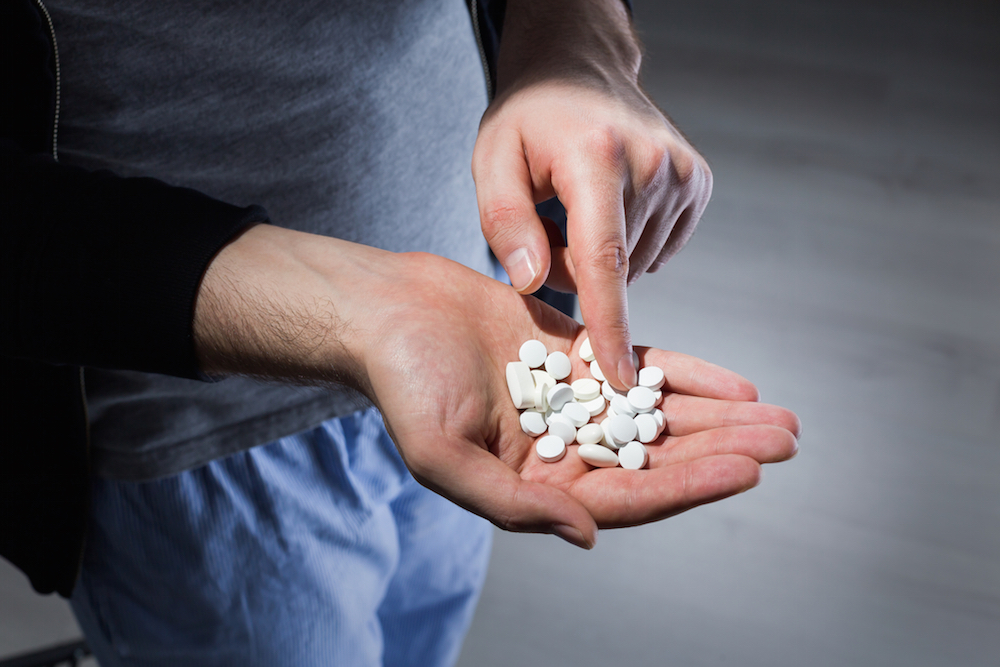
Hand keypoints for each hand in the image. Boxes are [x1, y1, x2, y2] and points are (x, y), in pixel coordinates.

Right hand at [195, 226, 798, 547]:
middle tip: (787, 441)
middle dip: (723, 450)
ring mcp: (575, 403)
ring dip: (719, 417)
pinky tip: (733, 383)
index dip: (686, 485)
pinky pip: (642, 368)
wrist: (390, 313)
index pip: (626, 494)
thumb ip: (514, 504)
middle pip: (658, 457)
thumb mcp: (443, 457)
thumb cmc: (404, 387)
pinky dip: (687, 375)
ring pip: (660, 415)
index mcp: (536, 486)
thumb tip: (587, 535)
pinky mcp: (577, 358)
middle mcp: (564, 451)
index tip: (744, 470)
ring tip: (780, 418)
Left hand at [473, 0, 712, 389]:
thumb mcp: (493, 159)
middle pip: (614, 267)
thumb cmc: (530, 119)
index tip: (619, 378)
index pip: (604, 257)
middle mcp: (654, 164)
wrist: (581, 71)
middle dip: (574, 271)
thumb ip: (504, 221)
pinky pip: (656, 249)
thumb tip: (534, 285)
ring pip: (636, 264)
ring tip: (577, 210)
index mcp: (598, 156)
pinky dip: (627, 245)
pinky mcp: (699, 185)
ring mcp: (684, 174)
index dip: (609, 325)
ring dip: (601, 260)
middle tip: (546, 229)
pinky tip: (610, 207)